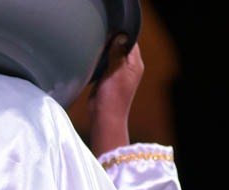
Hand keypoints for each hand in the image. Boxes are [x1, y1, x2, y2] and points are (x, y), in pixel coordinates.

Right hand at [88, 36, 143, 154]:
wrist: (104, 117)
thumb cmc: (112, 98)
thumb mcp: (116, 72)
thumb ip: (117, 53)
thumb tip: (120, 36)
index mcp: (135, 64)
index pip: (130, 41)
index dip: (121, 35)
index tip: (109, 32)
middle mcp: (128, 67)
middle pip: (121, 46)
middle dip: (111, 43)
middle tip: (100, 42)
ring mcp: (118, 73)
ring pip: (111, 55)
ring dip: (104, 53)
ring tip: (96, 51)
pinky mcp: (108, 78)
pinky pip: (105, 64)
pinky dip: (99, 61)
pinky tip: (93, 60)